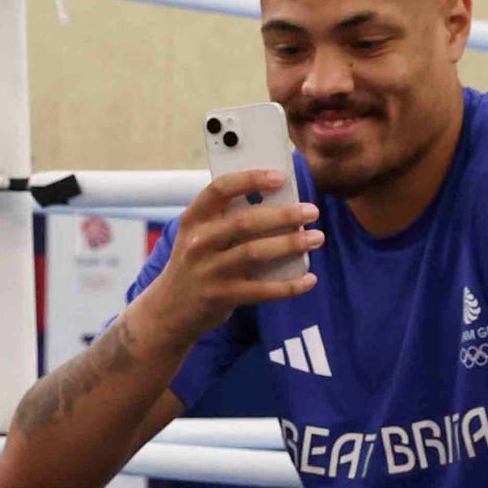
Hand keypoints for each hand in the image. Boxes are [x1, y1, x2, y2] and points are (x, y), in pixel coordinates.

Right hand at [131, 169, 322, 344]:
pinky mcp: (221, 297)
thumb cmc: (196, 264)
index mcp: (194, 219)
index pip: (220, 189)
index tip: (280, 177)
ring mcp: (209, 271)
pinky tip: (309, 279)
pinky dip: (289, 286)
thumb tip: (280, 202)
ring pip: (255, 253)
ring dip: (291, 245)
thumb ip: (229, 219)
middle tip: (311, 211)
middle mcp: (198, 243)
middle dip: (284, 215)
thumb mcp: (201, 236)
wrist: (170, 310)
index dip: (251, 179)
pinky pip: (262, 290)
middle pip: (245, 222)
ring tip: (317, 238)